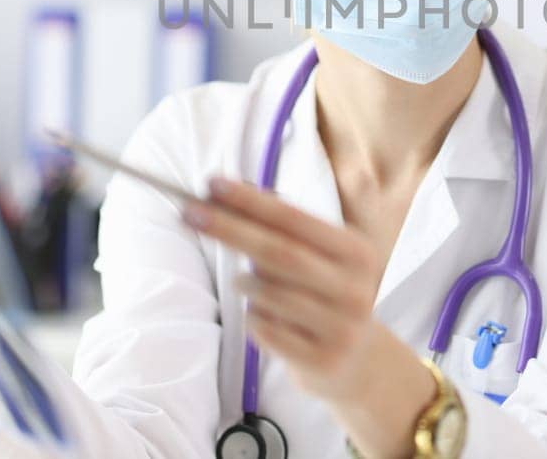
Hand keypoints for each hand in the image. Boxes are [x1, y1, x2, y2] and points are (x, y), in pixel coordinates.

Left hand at [186, 178, 437, 456]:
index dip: (251, 201)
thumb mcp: (319, 256)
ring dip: (244, 283)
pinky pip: (265, 329)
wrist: (356, 360)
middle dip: (229, 229)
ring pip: (267, 294)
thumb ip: (281, 227)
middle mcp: (355, 289)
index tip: (211, 184)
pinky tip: (265, 316)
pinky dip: (253, 317)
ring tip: (247, 283)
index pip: (294, 219)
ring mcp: (341, 328)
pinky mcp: (322, 360)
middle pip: (278, 253)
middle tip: (189, 212)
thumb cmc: (323, 294)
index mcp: (357, 253)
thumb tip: (225, 192)